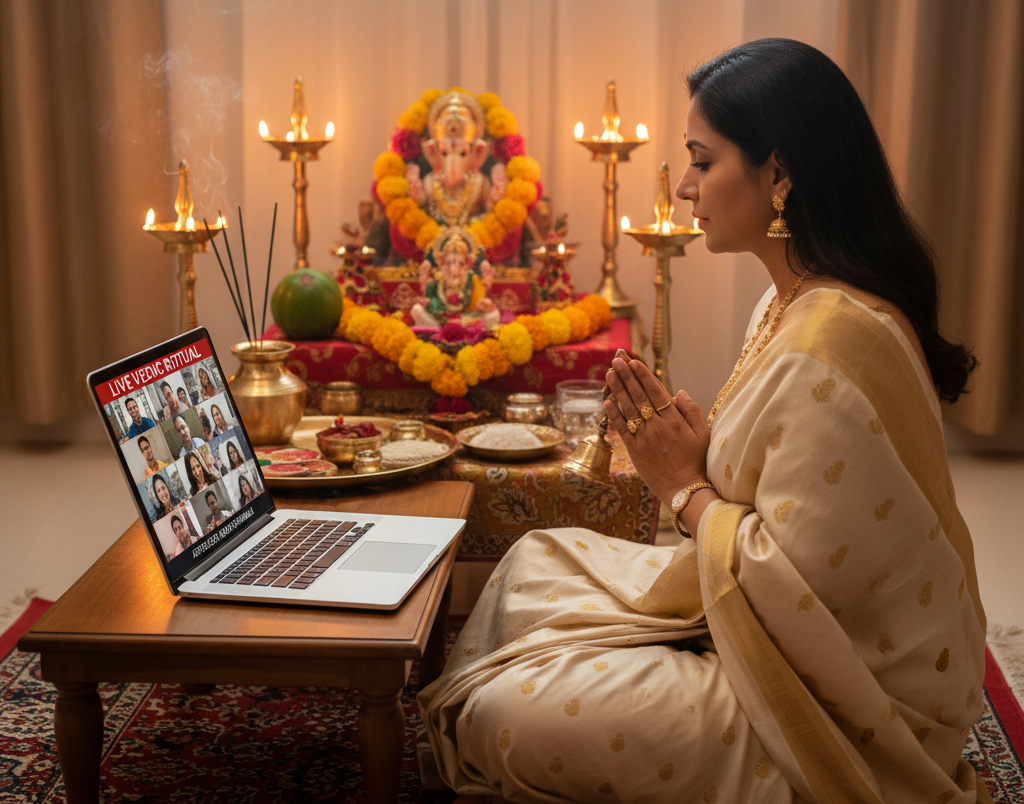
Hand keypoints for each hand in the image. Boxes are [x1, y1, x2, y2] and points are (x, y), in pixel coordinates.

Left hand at [604, 358, 711, 503]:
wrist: (687, 490)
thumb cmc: (698, 462)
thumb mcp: (703, 434)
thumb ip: (692, 411)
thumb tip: (678, 392)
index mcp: (674, 420)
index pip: (655, 391)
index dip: (643, 375)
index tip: (634, 362)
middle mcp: (657, 426)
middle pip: (639, 395)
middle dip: (627, 375)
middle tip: (616, 360)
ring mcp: (644, 438)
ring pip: (628, 409)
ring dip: (617, 389)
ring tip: (609, 373)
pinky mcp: (634, 451)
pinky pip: (621, 430)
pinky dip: (613, 415)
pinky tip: (606, 402)